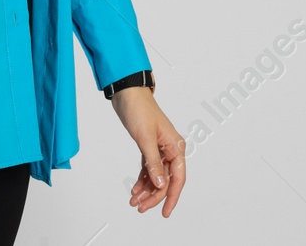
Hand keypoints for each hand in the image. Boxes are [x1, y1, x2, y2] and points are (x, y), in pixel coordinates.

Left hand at [111, 87, 185, 216]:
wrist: (127, 93)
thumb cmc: (139, 110)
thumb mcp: (145, 139)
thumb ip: (153, 163)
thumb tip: (161, 184)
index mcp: (175, 146)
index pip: (178, 178)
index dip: (172, 197)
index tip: (165, 212)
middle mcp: (170, 149)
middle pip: (166, 180)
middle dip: (154, 196)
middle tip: (140, 208)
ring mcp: (160, 148)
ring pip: (157, 176)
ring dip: (146, 190)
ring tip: (134, 202)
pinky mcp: (149, 147)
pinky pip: (149, 169)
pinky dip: (142, 180)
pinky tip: (135, 190)